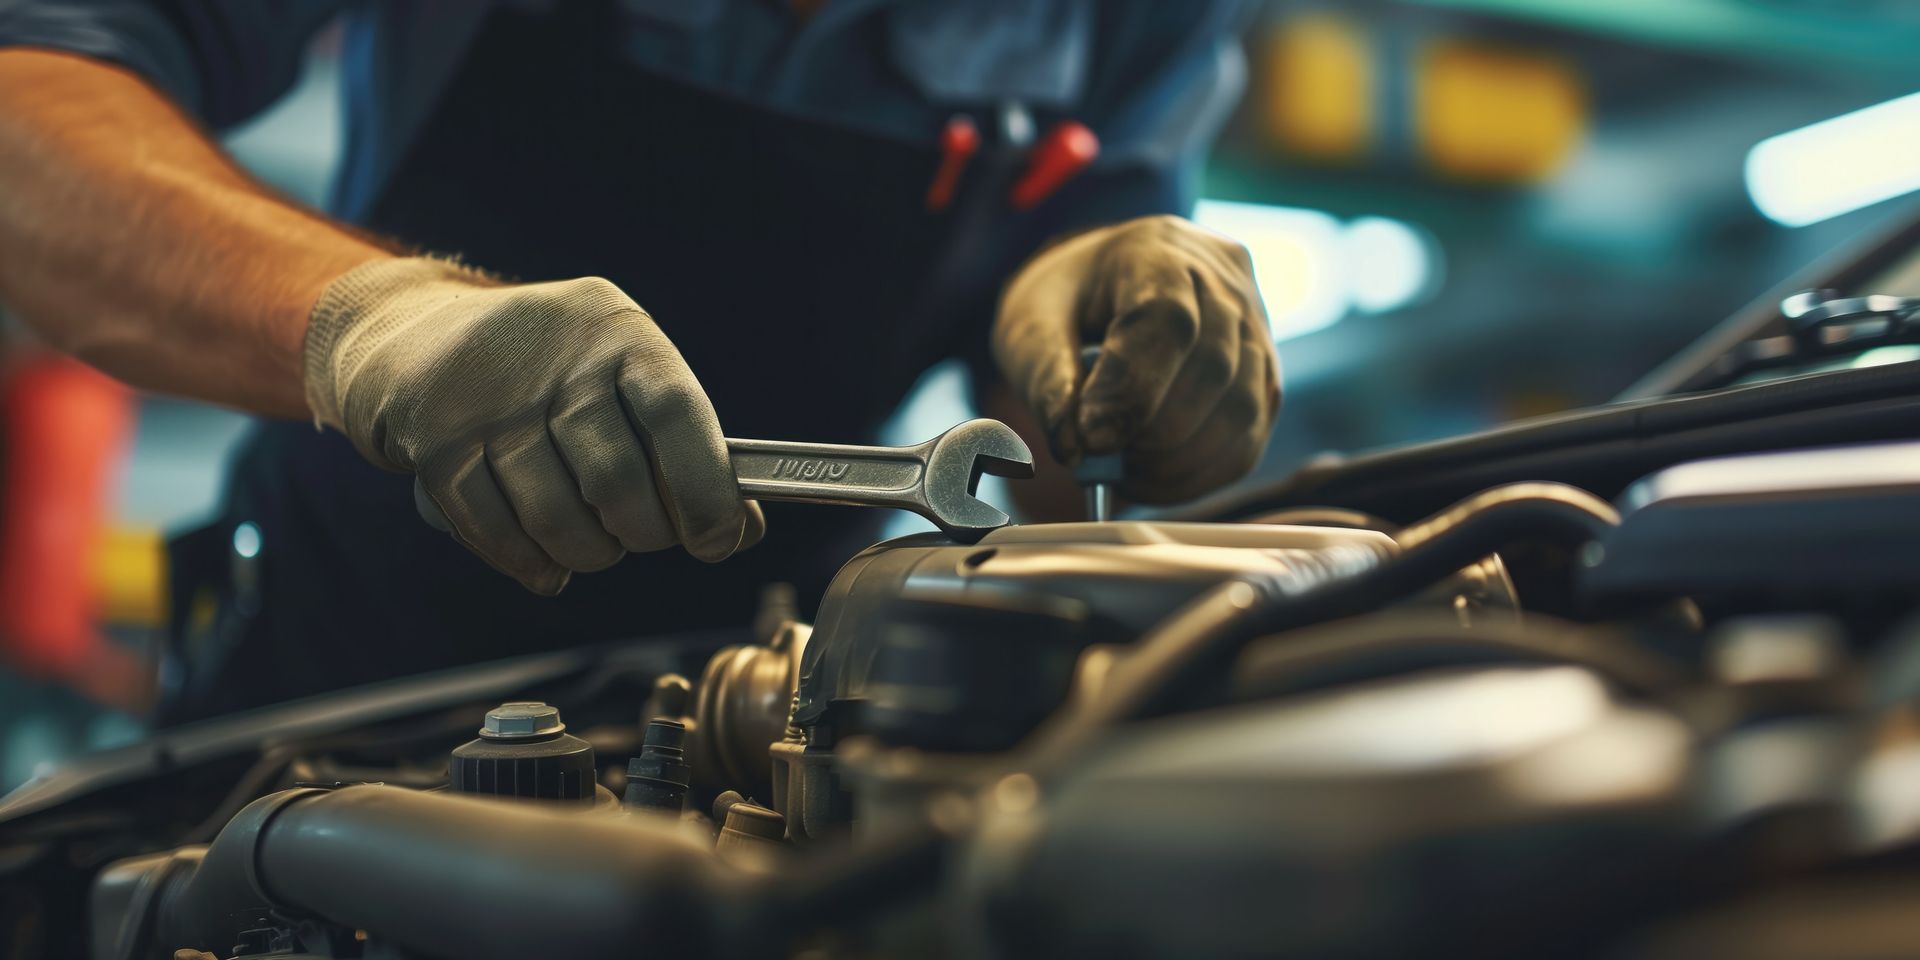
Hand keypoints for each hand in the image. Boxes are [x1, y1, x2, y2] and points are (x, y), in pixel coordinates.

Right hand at [304, 257, 761, 593]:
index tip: (718, 538)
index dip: (706, 489)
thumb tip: (738, 529)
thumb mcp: (622, 373)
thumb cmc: (553, 375)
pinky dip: (530, 563)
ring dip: (588, 555)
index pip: (674, 415)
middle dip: (643, 534)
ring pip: (556, 518)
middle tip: (643, 536)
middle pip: (615, 480)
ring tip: (594, 547)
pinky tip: (547, 565)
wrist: (414, 339)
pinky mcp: (437, 445)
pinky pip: (497, 532)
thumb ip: (681, 444)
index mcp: (617, 331)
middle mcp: (552, 358)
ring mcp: (487, 402)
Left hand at [993, 215, 1280, 503]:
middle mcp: (1222, 280)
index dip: (1134, 387)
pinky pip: (1253, 433)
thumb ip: (1047, 379)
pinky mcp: (1265, 372)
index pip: (1168, 319)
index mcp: (1157, 249)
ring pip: (1243, 405)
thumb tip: (1075, 447)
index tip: (1092, 438)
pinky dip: (1206, 472)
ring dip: (1183, 460)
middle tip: (1104, 462)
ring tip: (1128, 473)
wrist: (1105, 286)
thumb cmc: (1066, 303)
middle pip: (1213, 366)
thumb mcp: (1032, 324)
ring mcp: (1256, 326)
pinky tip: (1160, 481)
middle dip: (1156, 432)